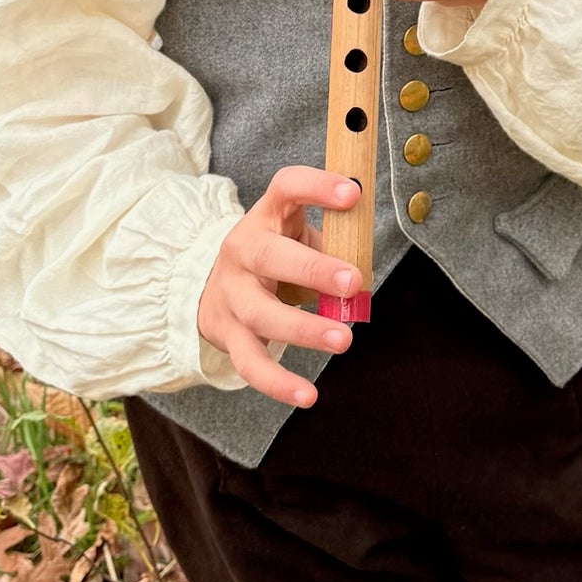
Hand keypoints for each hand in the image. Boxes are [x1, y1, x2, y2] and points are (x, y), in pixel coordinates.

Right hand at [197, 167, 362, 405]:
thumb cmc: (275, 253)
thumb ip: (333, 235)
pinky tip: (308, 395)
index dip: (317, 186)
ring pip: (260, 315)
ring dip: (303, 330)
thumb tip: (371, 249)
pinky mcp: (228, 335)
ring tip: (343, 340)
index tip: (354, 193)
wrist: (210, 285)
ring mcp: (231, 296)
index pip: (286, 188)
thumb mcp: (296, 231)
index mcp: (265, 217)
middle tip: (353, 283)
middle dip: (313, 269)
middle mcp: (241, 252)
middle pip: (270, 257)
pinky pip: (251, 363)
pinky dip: (277, 382)